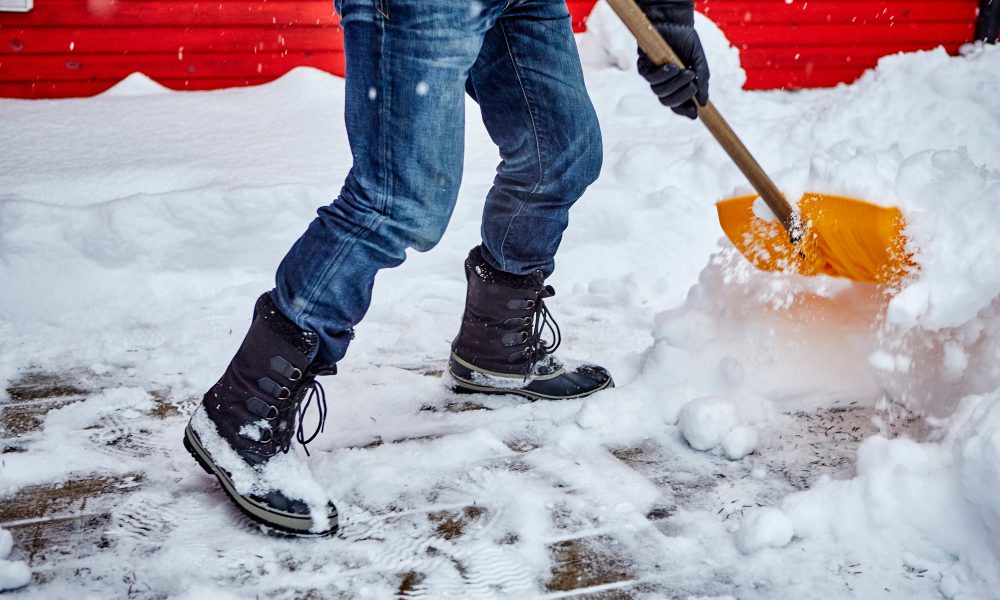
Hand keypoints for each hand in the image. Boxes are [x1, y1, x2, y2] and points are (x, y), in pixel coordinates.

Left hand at [636, 1, 709, 118]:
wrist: (676, 22)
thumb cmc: (688, 43)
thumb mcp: (699, 63)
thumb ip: (702, 82)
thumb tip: (704, 103)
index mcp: (677, 86)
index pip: (678, 105)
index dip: (685, 111)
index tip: (695, 114)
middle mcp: (664, 84)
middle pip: (667, 102)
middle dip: (681, 97)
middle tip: (693, 86)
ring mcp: (653, 77)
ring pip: (659, 92)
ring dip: (674, 84)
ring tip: (686, 71)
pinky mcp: (643, 66)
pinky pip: (649, 78)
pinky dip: (662, 75)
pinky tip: (671, 67)